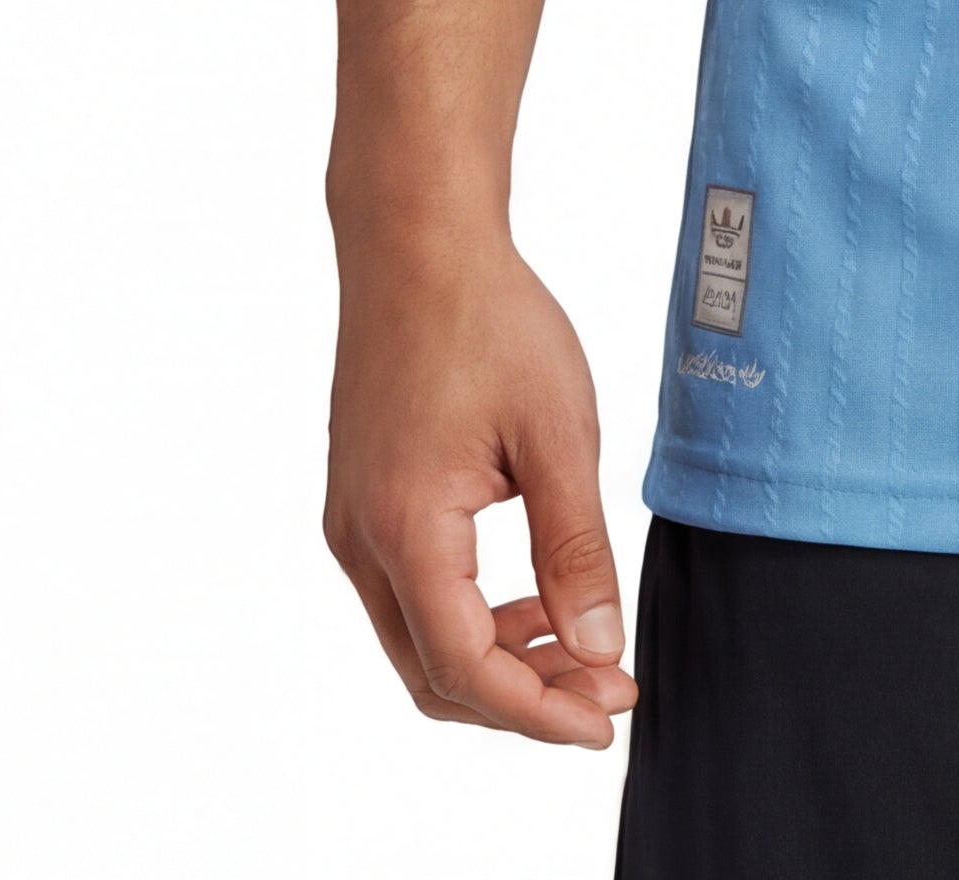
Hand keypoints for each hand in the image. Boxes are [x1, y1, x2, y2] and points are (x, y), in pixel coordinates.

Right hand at [324, 233, 639, 749]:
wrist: (416, 243)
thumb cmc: (487, 318)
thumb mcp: (557, 431)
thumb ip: (575, 547)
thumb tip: (598, 644)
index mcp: (406, 527)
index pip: (466, 668)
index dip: (540, 710)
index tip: (607, 717)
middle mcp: (360, 539)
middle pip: (433, 673)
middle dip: (523, 697)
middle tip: (607, 689)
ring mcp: (351, 522)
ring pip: (417, 640)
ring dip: (497, 660)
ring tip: (582, 645)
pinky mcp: (360, 500)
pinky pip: (409, 595)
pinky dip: (469, 617)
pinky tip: (531, 597)